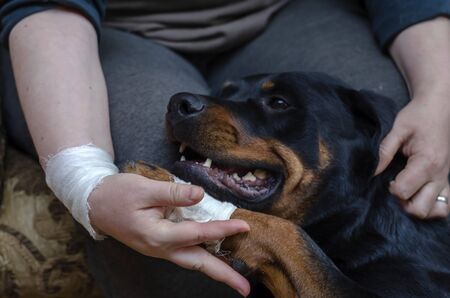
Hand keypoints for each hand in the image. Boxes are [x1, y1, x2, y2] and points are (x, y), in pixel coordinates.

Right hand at [88, 173, 250, 295]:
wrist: (96, 204)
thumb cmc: (118, 195)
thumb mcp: (144, 188)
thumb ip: (174, 194)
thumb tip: (200, 195)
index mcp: (158, 235)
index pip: (198, 234)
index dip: (222, 229)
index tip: (244, 226)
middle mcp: (161, 248)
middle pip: (198, 263)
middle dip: (223, 275)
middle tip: (246, 290)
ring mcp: (161, 249)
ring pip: (193, 261)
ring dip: (215, 270)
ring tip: (236, 279)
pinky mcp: (161, 244)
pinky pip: (186, 253)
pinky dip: (204, 256)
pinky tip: (216, 256)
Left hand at [376, 94, 449, 218]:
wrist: (439, 108)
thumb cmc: (418, 116)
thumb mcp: (397, 129)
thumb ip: (384, 151)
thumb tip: (370, 171)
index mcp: (426, 162)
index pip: (404, 191)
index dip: (391, 189)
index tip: (387, 179)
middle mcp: (439, 175)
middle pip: (420, 208)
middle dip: (403, 203)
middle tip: (395, 188)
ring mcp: (446, 179)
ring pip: (435, 211)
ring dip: (417, 207)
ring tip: (406, 193)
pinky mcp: (447, 180)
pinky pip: (444, 205)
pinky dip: (430, 206)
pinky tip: (417, 195)